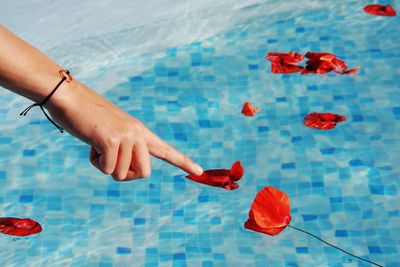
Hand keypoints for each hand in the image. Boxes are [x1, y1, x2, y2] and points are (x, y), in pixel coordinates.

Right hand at [45, 79, 202, 180]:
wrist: (70, 97)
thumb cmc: (88, 118)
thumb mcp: (112, 133)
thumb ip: (125, 149)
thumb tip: (129, 171)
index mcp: (140, 131)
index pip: (166, 150)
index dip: (183, 162)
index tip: (200, 171)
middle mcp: (138, 133)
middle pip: (144, 173)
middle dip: (125, 174)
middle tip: (110, 160)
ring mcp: (127, 136)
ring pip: (121, 174)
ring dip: (105, 165)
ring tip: (97, 143)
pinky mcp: (112, 140)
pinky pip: (106, 169)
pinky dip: (95, 162)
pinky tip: (91, 142)